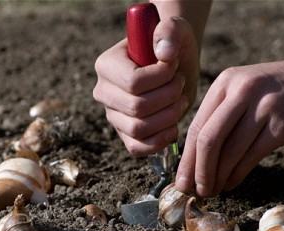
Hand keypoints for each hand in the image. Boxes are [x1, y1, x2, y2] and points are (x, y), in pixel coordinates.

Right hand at [93, 17, 199, 155]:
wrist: (175, 65)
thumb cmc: (172, 45)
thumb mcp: (176, 29)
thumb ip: (169, 31)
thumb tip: (164, 54)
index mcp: (107, 65)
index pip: (133, 82)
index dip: (162, 78)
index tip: (174, 66)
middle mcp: (103, 92)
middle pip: (137, 108)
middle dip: (168, 97)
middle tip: (180, 84)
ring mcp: (113, 115)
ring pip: (138, 129)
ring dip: (168, 117)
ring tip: (179, 100)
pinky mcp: (125, 134)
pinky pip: (137, 148)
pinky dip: (160, 141)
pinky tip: (174, 126)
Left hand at [175, 50, 283, 196]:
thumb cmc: (281, 89)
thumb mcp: (246, 87)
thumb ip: (222, 114)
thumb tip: (196, 155)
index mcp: (226, 82)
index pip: (196, 126)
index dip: (185, 158)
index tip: (180, 179)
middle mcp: (241, 91)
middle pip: (207, 140)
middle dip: (196, 171)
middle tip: (191, 191)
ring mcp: (263, 107)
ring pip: (229, 152)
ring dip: (216, 177)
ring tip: (211, 191)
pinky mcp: (283, 125)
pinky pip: (251, 157)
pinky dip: (236, 175)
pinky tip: (230, 184)